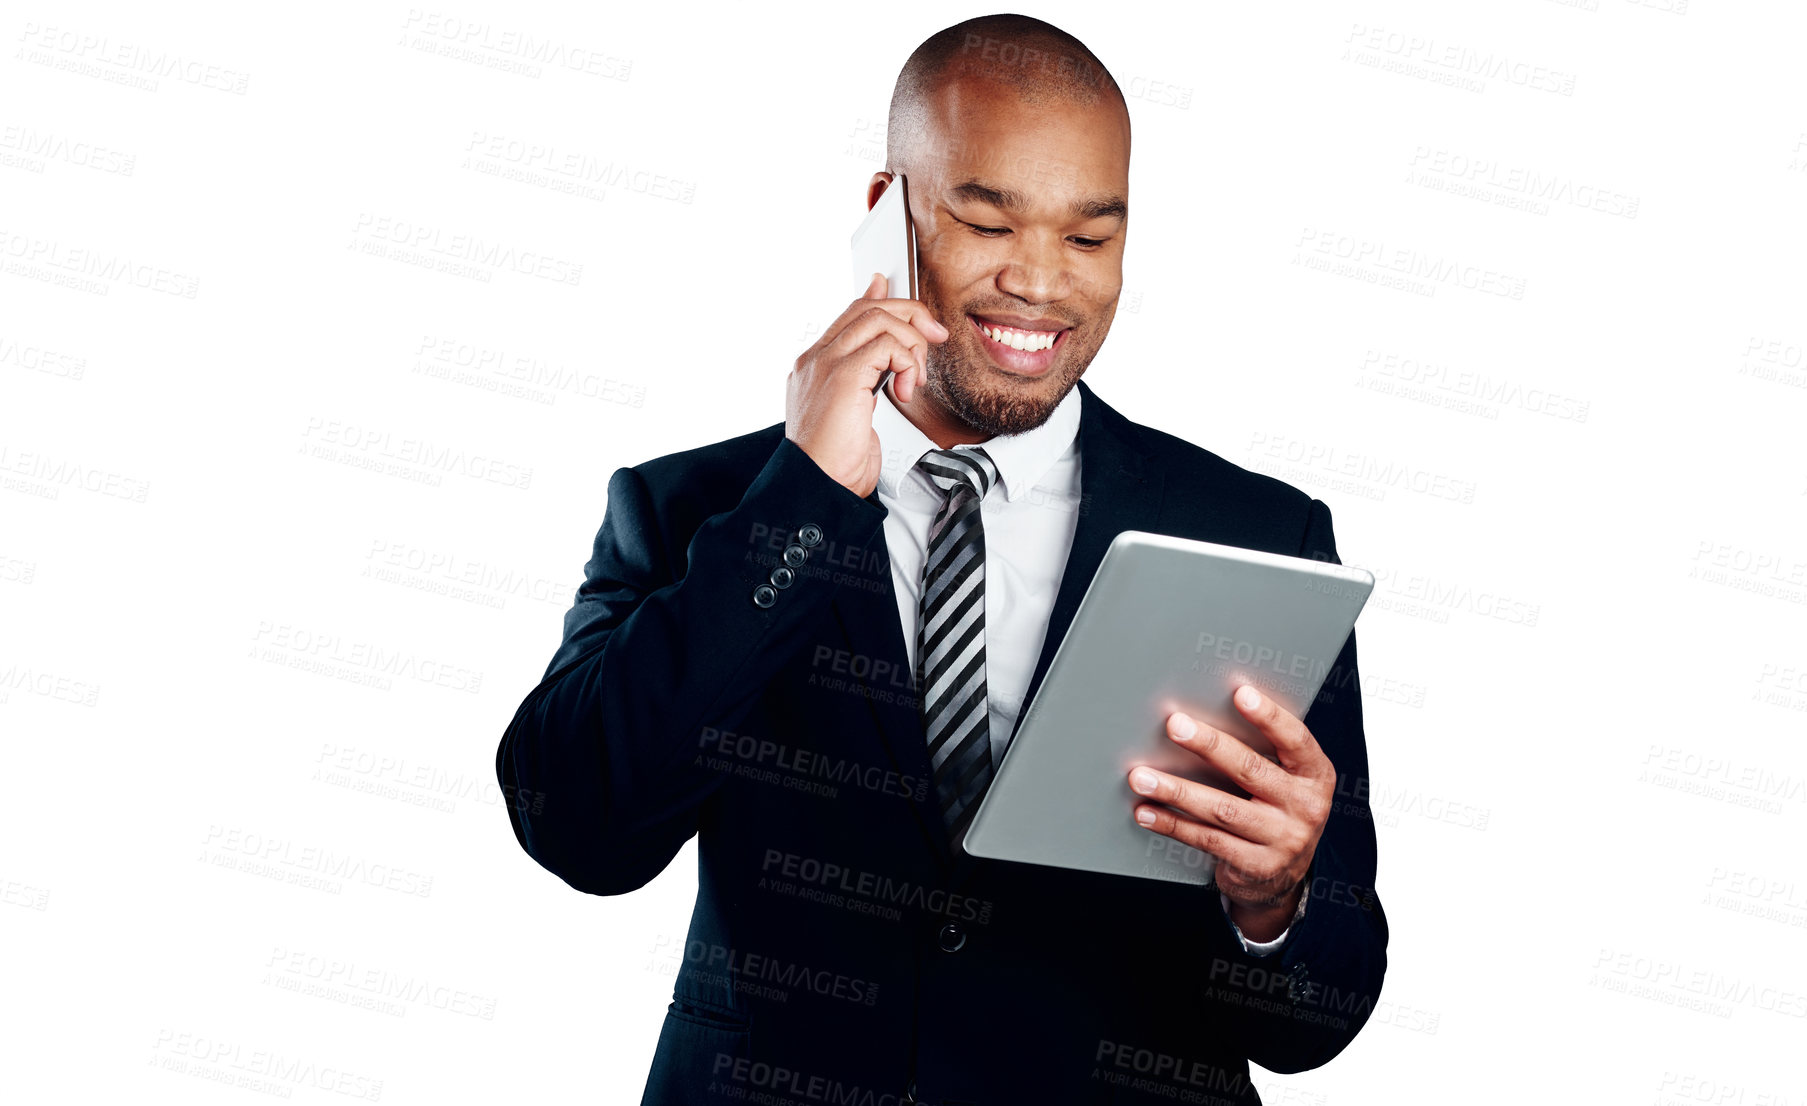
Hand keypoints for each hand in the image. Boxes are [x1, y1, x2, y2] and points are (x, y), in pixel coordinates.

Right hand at [786, 272, 947, 497]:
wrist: (818, 487)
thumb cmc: (835, 464)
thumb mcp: (856, 415)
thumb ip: (869, 382)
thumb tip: (889, 363)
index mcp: (814, 367)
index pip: (850, 315)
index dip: (883, 300)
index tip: (913, 312)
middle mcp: (815, 359)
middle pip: (867, 308)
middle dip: (910, 316)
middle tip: (935, 338)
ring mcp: (825, 363)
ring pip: (879, 319)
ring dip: (912, 344)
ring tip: (916, 379)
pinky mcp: (842, 375)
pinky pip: (887, 345)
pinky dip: (908, 363)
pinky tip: (906, 390)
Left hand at [1126, 685, 1334, 939]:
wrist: (1285, 874)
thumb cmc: (1276, 808)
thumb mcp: (1285, 779)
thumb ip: (1262, 750)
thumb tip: (1203, 714)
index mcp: (1315, 775)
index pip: (1295, 740)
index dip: (1269, 716)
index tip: (1240, 693)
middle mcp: (1305, 807)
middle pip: (1251, 770)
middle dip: (1209, 745)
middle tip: (1175, 725)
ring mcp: (1283, 840)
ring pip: (1222, 809)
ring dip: (1177, 790)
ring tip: (1141, 776)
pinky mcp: (1256, 866)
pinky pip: (1207, 840)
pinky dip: (1172, 824)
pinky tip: (1147, 811)